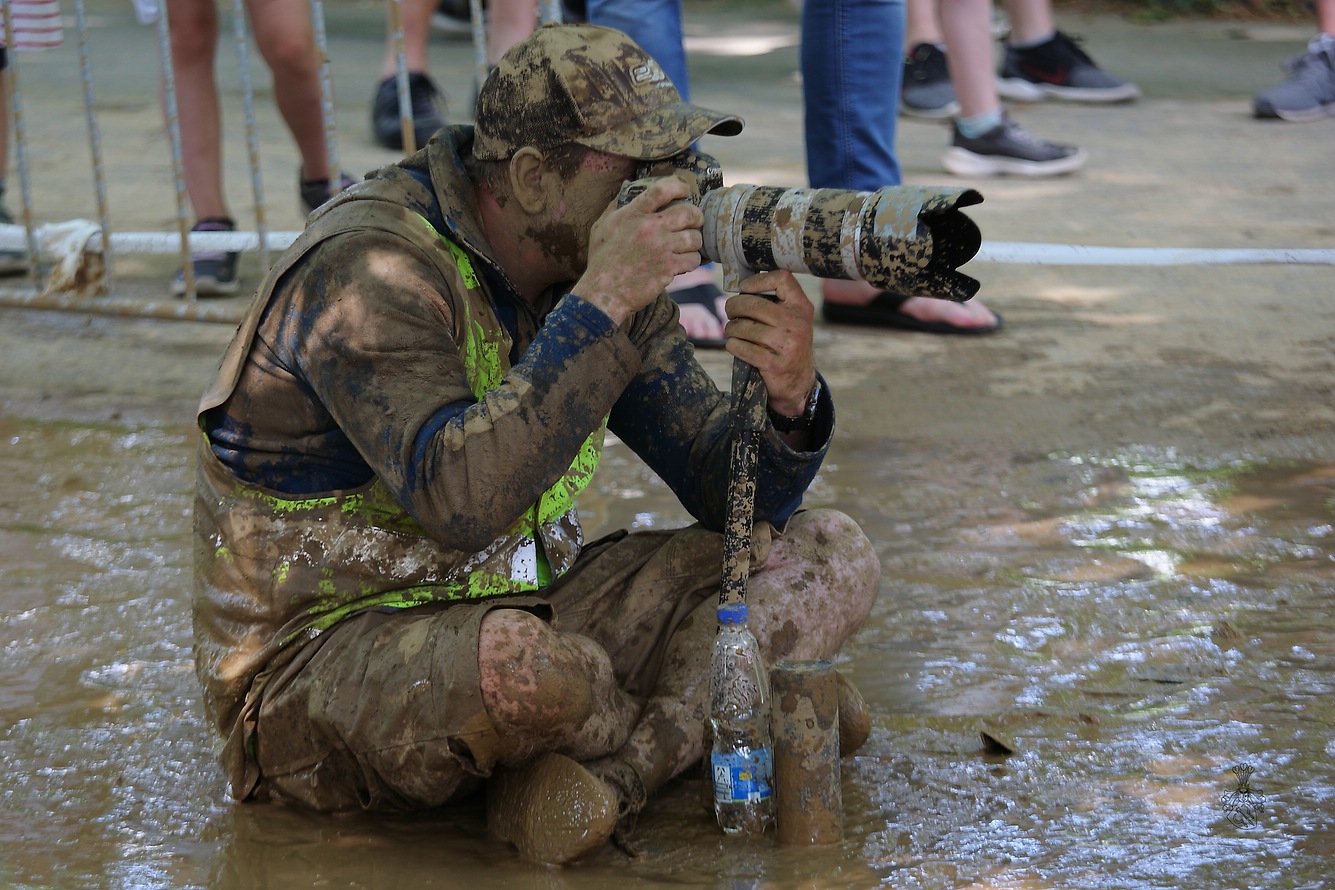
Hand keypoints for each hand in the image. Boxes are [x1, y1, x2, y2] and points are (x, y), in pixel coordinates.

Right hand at [572, 176, 703, 324]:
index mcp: (633, 214)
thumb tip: (626, 184)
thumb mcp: (602, 227)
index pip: (663, 189)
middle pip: (688, 211)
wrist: (603, 292)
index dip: (679, 186)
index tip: (685, 190)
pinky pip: (693, 259)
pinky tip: (683, 263)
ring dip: (694, 242)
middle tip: (694, 222)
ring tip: (687, 246)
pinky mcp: (668, 268)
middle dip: (696, 216)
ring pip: (695, 237)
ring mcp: (661, 248)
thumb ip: (615, 205)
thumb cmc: (601, 261)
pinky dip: (691, 261)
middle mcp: (649, 227)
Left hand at [723, 270, 817, 417]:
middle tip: (730, 312)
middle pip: (753, 304)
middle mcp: (797, 323)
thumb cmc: (787, 344)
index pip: (782, 279)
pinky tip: (734, 345)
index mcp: (801, 307)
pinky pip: (741, 347)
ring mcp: (787, 344)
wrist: (798, 381)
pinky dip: (732, 345)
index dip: (757, 280)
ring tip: (732, 331)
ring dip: (731, 329)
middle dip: (733, 307)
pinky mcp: (774, 364)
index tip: (744, 288)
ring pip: (743, 327)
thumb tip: (740, 290)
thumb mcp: (791, 319)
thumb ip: (774, 303)